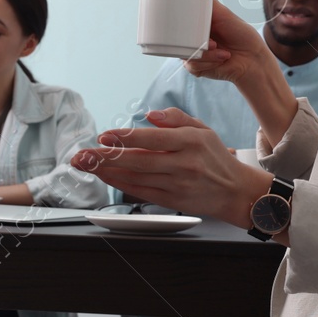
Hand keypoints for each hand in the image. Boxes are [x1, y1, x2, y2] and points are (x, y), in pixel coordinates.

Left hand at [71, 108, 272, 228]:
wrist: (235, 192)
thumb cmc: (215, 157)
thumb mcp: (203, 129)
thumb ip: (176, 118)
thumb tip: (149, 116)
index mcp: (192, 142)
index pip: (153, 139)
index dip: (126, 138)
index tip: (104, 135)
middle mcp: (184, 164)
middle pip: (138, 160)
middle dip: (106, 157)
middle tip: (82, 154)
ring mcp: (177, 184)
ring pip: (136, 177)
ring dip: (107, 171)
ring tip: (86, 164)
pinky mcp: (172, 200)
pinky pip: (141, 191)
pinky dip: (120, 184)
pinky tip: (104, 176)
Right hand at [183, 0, 278, 87]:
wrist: (252, 59)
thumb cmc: (242, 37)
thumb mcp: (226, 15)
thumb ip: (211, 4)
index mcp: (199, 24)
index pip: (181, 21)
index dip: (185, 24)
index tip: (197, 27)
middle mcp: (194, 37)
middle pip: (179, 38)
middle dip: (197, 41)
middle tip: (213, 43)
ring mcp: (194, 52)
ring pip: (185, 52)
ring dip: (206, 54)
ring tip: (221, 51)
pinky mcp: (196, 67)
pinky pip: (191, 64)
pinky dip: (208, 62)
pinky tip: (220, 59)